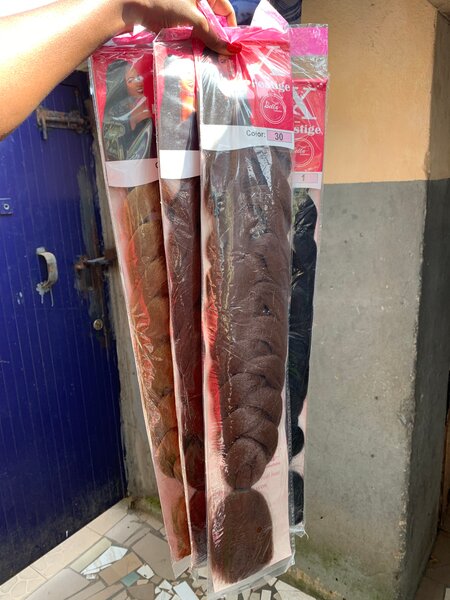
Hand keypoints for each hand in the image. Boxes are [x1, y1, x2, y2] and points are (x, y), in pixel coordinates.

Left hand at [123, 0, 237, 52]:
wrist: (132, 5)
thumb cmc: (163, 3)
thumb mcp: (191, 18)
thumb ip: (211, 35)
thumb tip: (231, 50)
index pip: (225, 9)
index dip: (230, 27)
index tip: (230, 46)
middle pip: (215, 20)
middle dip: (218, 38)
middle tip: (220, 56)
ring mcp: (187, 10)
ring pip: (203, 28)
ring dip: (206, 42)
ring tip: (209, 57)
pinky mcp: (177, 20)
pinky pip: (192, 32)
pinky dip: (195, 42)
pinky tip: (196, 53)